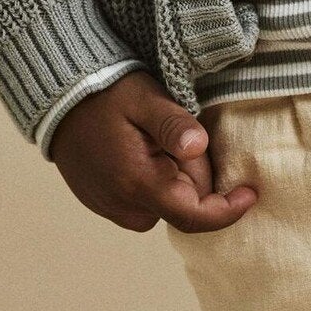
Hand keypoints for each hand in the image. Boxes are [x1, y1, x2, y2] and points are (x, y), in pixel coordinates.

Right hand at [49, 69, 258, 233]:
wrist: (58, 99)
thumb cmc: (107, 94)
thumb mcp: (144, 98)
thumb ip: (173, 124)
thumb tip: (199, 147)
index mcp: (138, 184)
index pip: (194, 216)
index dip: (228, 210)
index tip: (252, 192)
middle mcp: (124, 207)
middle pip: (183, 205)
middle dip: (195, 174)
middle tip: (179, 132)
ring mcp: (111, 209)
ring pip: (165, 203)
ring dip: (173, 176)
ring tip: (154, 137)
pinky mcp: (104, 204)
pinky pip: (144, 200)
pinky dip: (154, 179)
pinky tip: (141, 148)